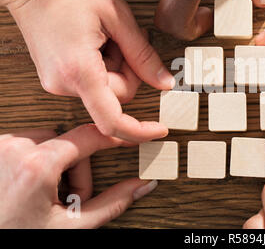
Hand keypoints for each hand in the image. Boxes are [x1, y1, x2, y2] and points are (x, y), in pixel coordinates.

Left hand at [0, 125, 156, 227]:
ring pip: (52, 140)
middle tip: (67, 199)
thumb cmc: (20, 236)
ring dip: (59, 164)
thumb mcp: (71, 226)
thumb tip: (142, 186)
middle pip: (70, 144)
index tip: (131, 137)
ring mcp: (3, 146)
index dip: (114, 139)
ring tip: (47, 194)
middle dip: (77, 171)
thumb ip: (112, 203)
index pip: (89, 137)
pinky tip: (33, 184)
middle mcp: (15, 148)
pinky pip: (32, 141)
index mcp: (36, 165)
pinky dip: (40, 159)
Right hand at [1, 0, 173, 141]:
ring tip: (106, 35)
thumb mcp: (117, 15)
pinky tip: (97, 41)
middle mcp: (63, 84)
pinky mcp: (56, 77)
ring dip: (117, 65)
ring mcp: (56, 82)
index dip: (140, 130)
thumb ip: (143, 55)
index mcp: (79, 71)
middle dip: (131, 70)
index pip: (112, 120)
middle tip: (125, 39)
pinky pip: (93, 81)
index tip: (161, 129)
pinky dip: (104, 65)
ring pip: (107, 89)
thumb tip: (164, 83)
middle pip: (118, 96)